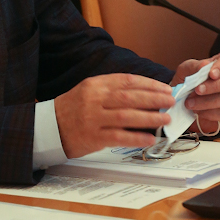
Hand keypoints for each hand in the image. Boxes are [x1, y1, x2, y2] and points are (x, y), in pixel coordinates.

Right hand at [55, 73, 174, 158]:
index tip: (163, 88)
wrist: (50, 127)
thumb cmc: (73, 108)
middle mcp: (94, 99)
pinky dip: (136, 137)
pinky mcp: (93, 137)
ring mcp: (93, 118)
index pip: (126, 80)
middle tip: (170, 101)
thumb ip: (112, 89)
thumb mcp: (88, 90)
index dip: (148, 84)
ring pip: (127, 116)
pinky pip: (119, 137)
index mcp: (95, 84)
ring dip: (149, 117)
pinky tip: (150, 138)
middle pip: (129, 97)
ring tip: (165, 119)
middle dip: (153, 99)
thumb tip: (143, 93)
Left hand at [171, 50, 219, 132]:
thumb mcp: (186, 70)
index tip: (211, 74)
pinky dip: (211, 113)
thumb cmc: (189, 82)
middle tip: (197, 90)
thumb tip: (204, 65)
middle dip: (213, 86)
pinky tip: (199, 111)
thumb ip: (194, 66)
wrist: (185, 101)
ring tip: (190, 103)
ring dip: (207, 101)